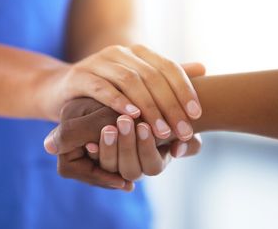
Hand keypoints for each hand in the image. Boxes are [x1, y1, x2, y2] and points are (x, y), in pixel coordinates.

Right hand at [44, 63, 204, 189]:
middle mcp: (119, 52)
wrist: (63, 89)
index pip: (168, 67)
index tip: (197, 114)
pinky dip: (118, 101)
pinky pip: (102, 87)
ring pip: (129, 81)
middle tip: (182, 130)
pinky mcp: (79, 75)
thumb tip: (203, 68)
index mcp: (138, 52)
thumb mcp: (137, 83)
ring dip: (148, 107)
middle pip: (152, 76)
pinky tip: (132, 116)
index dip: (184, 89)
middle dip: (170, 104)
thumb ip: (166, 76)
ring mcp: (98, 62)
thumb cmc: (106, 90)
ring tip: (161, 130)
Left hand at [86, 116, 201, 181]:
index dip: (148, 147)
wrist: (140, 107)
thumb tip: (178, 149)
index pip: (152, 166)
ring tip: (108, 127)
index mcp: (154, 163)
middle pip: (130, 169)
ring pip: (110, 167)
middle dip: (127, 145)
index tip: (145, 125)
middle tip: (124, 121)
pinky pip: (93, 161)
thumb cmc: (166, 116)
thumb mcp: (180, 127)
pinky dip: (93, 152)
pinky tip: (90, 141)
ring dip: (109, 149)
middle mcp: (134, 168)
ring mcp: (115, 164)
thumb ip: (188, 140)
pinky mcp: (99, 156)